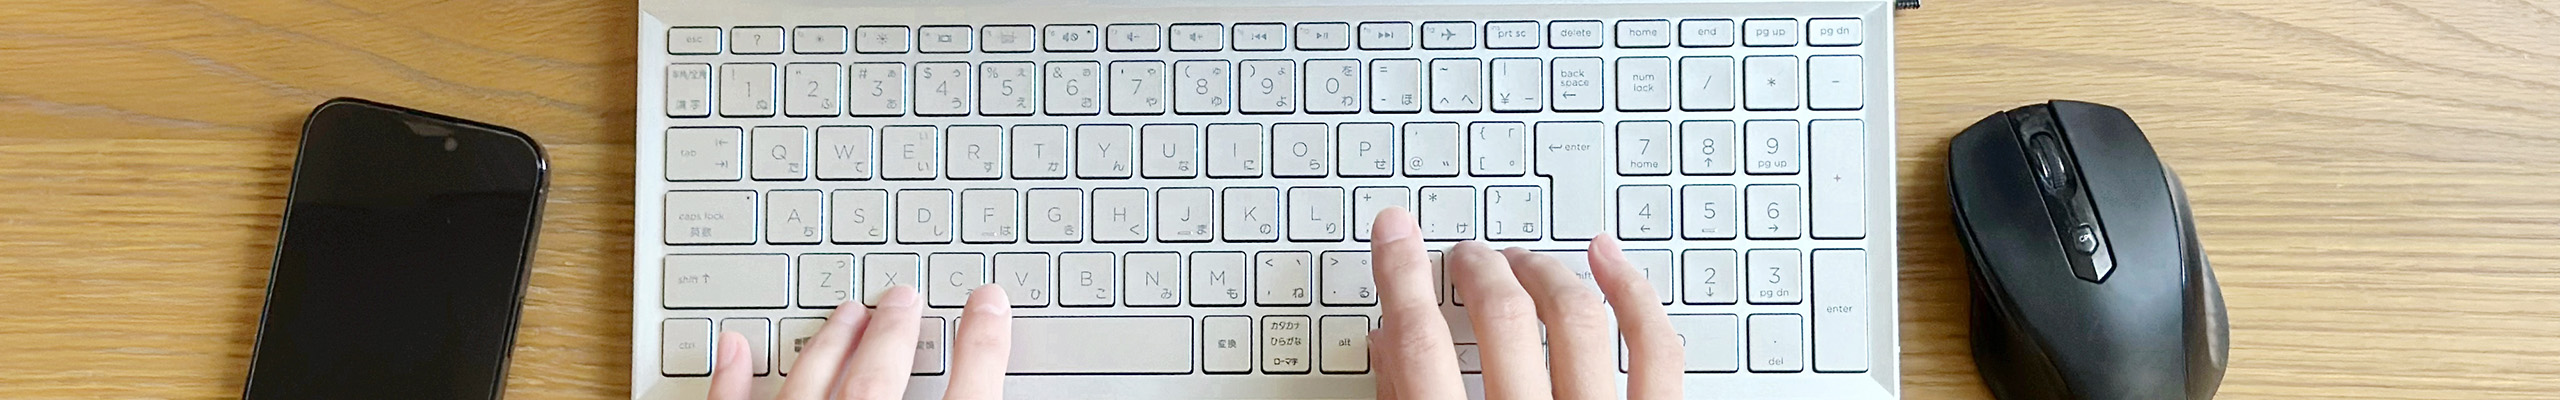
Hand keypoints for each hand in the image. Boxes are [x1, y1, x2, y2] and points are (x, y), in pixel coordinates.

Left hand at [708, 285, 1013, 399]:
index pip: (969, 397)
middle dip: (895, 334)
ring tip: (844, 314)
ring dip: (828, 346)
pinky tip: (731, 350)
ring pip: (809, 386)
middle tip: (903, 298)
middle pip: (879, 381)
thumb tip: (986, 389)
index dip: (985, 346)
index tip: (990, 305)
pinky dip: (729, 383)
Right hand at [1366, 207, 1683, 398]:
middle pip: (1504, 321)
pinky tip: (1608, 258)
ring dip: (1544, 274)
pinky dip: (1633, 294)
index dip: (1401, 278)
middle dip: (1478, 271)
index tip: (1394, 233)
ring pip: (1579, 321)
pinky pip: (1658, 350)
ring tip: (1522, 259)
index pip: (1423, 349)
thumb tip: (1390, 342)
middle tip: (1466, 254)